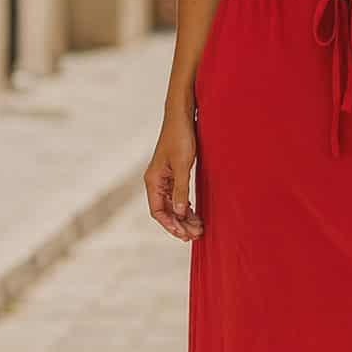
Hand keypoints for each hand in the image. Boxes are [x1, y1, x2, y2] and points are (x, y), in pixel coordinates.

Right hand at [144, 108, 204, 241]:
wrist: (181, 116)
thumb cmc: (180, 137)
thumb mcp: (183, 165)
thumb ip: (181, 190)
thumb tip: (180, 213)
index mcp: (153, 180)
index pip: (158, 211)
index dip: (171, 225)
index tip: (184, 235)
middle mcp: (155, 181)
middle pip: (165, 211)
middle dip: (180, 224)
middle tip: (197, 234)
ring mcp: (163, 178)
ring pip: (172, 205)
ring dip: (184, 217)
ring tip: (199, 228)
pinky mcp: (172, 173)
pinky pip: (176, 196)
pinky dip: (185, 207)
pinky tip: (195, 213)